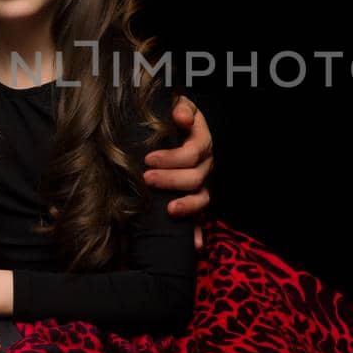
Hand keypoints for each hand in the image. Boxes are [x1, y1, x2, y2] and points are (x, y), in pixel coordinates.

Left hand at [144, 94, 213, 249]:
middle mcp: (205, 164)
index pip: (193, 152)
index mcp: (201, 141)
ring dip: (186, 205)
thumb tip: (181, 116)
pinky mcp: (197, 200)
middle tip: (147, 179)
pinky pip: (202, 219)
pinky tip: (195, 244)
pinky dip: (198, 233)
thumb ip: (179, 108)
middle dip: (171, 180)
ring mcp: (203, 184)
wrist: (171, 132)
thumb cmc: (170, 120)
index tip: (148, 159)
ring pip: (202, 198)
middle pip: (196, 177)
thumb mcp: (176, 108)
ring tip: (166, 209)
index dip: (173, 158)